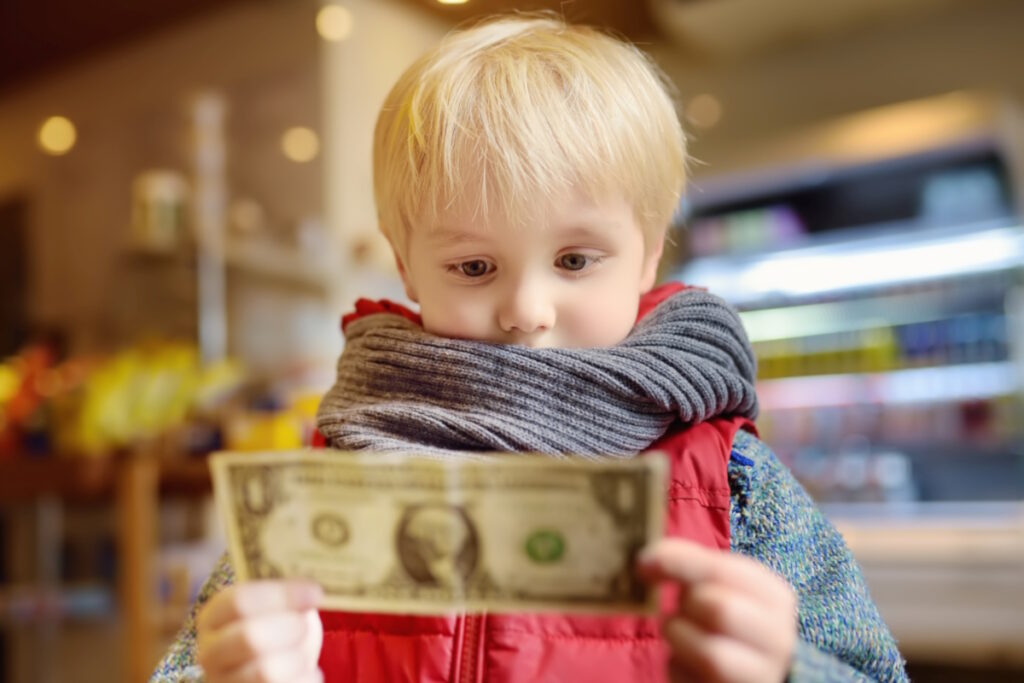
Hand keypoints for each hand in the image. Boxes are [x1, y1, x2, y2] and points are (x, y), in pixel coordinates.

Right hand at [196, 580, 323, 682]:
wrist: (276, 671)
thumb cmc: (278, 633)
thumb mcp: (277, 608)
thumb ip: (286, 594)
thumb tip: (311, 589)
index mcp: (214, 618)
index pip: (238, 602)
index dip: (281, 595)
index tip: (315, 593)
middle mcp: (210, 653)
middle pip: (249, 637)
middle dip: (289, 627)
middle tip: (303, 626)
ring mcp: (223, 682)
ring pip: (265, 671)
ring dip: (296, 658)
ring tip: (300, 654)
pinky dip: (305, 679)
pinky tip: (306, 673)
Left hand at [638, 539, 796, 682]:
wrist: (750, 671)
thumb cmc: (727, 621)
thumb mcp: (720, 587)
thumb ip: (690, 566)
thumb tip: (646, 560)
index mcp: (774, 597)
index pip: (722, 570)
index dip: (676, 562)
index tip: (642, 564)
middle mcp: (777, 637)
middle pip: (717, 608)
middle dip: (686, 606)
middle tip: (682, 609)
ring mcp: (761, 674)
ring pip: (709, 653)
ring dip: (679, 638)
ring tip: (681, 634)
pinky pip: (690, 681)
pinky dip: (676, 668)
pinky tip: (686, 662)